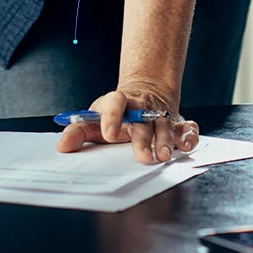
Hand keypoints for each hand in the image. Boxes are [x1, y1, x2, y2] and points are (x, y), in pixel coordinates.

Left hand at [55, 79, 199, 163]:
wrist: (143, 96)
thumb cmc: (115, 115)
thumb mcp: (93, 120)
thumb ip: (77, 132)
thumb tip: (62, 147)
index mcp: (119, 103)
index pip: (115, 103)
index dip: (112, 116)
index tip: (108, 133)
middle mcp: (142, 108)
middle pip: (142, 120)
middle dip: (143, 139)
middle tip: (142, 157)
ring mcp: (161, 115)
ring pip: (166, 125)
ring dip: (166, 140)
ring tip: (163, 156)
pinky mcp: (178, 123)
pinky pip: (188, 128)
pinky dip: (190, 136)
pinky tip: (186, 147)